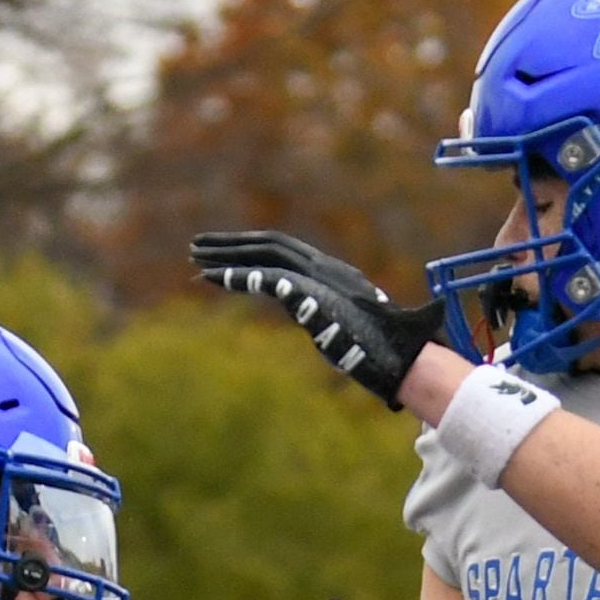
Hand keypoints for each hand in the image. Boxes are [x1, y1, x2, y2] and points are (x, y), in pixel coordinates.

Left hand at [191, 231, 450, 409]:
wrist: (404, 355)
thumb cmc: (388, 349)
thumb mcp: (353, 325)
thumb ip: (330, 315)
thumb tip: (316, 323)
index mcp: (335, 272)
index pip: (287, 250)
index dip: (254, 248)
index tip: (225, 253)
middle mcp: (325, 267)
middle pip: (270, 244)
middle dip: (232, 244)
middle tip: (196, 247)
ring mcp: (320, 278)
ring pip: (265, 255)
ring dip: (227, 256)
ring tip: (195, 259)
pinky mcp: (311, 295)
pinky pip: (268, 279)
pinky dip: (239, 277)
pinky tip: (214, 278)